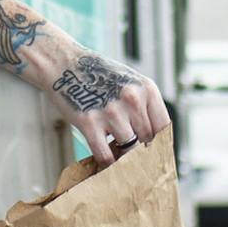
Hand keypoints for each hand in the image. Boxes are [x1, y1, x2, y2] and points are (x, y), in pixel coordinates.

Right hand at [36, 42, 171, 164]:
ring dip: (122, 155)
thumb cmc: (99, 76)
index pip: (163, 128)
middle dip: (138, 148)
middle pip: (146, 141)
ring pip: (128, 150)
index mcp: (147, 89)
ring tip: (115, 151)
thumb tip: (154, 143)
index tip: (153, 152)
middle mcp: (133, 100)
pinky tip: (104, 159)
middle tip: (129, 151)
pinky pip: (106, 155)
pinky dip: (106, 162)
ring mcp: (111, 112)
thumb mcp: (130, 83)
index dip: (159, 143)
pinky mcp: (89, 123)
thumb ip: (144, 107)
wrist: (64, 63)